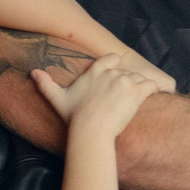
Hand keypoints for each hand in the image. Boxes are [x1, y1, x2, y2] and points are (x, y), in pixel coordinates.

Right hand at [32, 53, 162, 142]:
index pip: (112, 58)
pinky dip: (155, 90)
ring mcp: (125, 80)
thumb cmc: (74, 117)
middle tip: (127, 97)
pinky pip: (152, 85)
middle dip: (128, 82)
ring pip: (140, 78)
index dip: (117, 65)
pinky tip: (157, 96)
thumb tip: (33, 72)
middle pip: (127, 71)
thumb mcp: (57, 99)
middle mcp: (112, 72)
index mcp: (96, 71)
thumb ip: (46, 84)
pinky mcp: (137, 91)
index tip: (117, 76)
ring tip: (138, 102)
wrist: (91, 130)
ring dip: (141, 88)